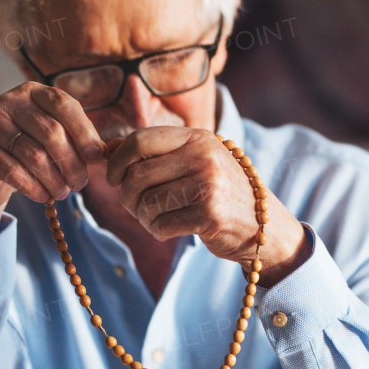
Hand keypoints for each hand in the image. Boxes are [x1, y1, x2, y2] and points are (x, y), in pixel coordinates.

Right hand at [0, 82, 105, 250]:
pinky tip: (42, 196)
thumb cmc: (25, 153)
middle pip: (51, 132)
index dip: (83, 131)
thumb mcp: (49, 138)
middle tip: (79, 184)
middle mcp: (9, 101)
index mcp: (32, 92)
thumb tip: (102, 153)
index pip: (63, 104)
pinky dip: (34, 188)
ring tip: (62, 193)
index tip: (95, 157)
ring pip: (33, 154)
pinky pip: (13, 171)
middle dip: (71, 163)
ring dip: (54, 180)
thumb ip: (74, 138)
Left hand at [104, 126, 307, 284]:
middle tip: (134, 206)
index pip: (139, 140)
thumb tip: (105, 149)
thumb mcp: (191, 161)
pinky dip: (158, 231)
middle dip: (126, 196)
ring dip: (143, 217)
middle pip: (136, 176)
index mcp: (197, 138)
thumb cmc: (218, 191)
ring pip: (146, 204)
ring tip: (156, 217)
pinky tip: (171, 228)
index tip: (113, 178)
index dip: (117, 161)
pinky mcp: (210, 216)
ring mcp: (209, 186)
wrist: (263, 226)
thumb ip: (152, 152)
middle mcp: (204, 157)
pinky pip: (160, 225)